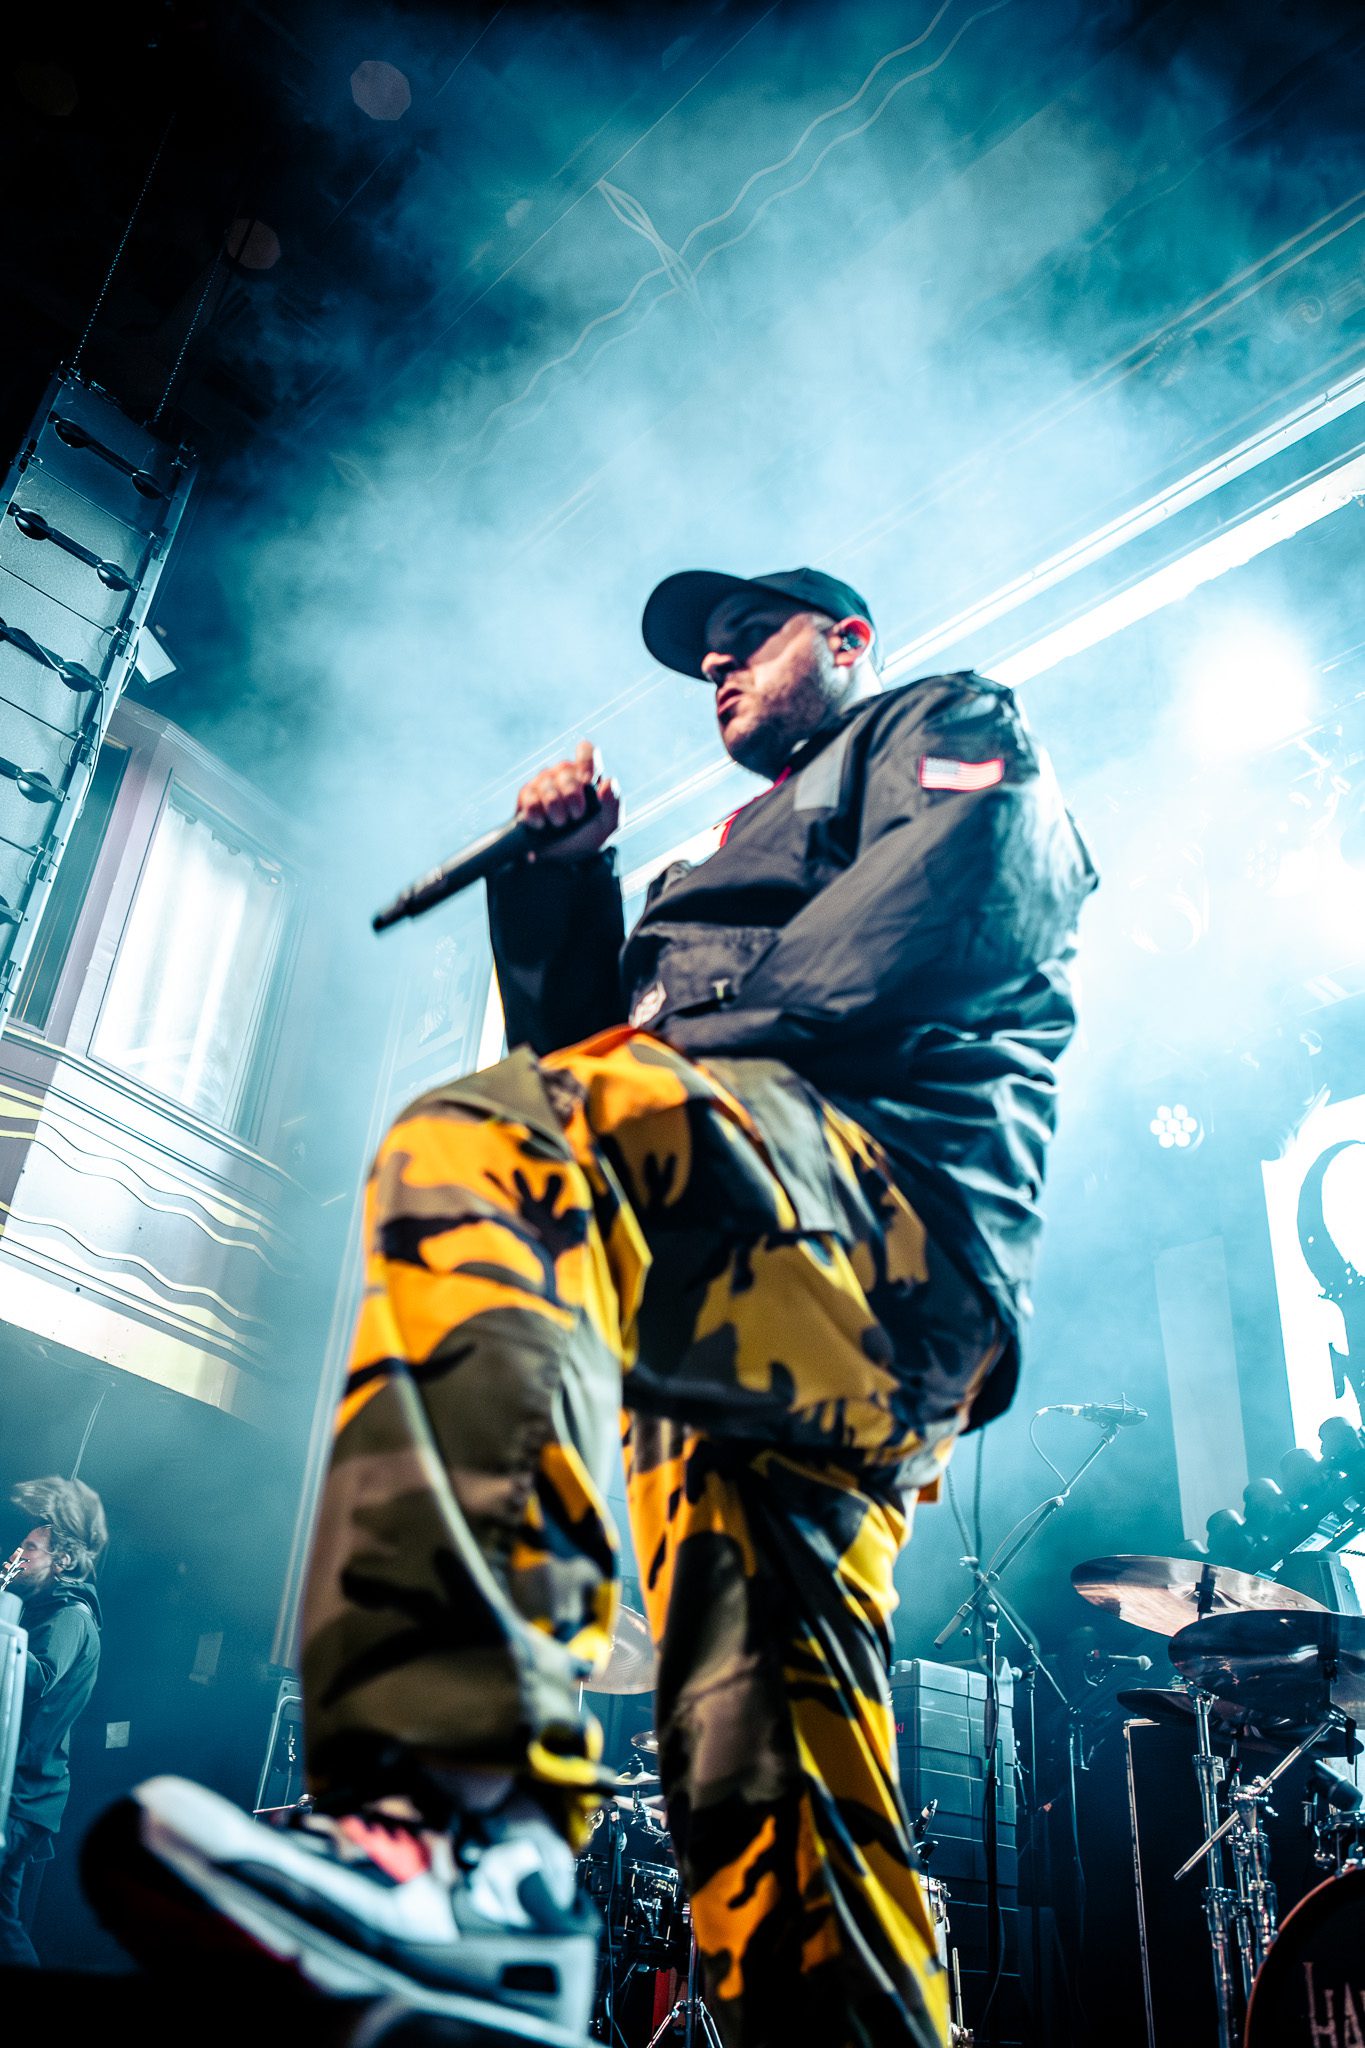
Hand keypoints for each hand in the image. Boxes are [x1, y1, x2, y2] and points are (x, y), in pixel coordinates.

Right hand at [517, 740, 620, 860]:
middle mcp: (564, 774)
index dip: (586, 762)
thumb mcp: (607, 825)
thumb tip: (608, 782)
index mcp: (586, 774)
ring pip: (547, 785)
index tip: (587, 782)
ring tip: (558, 823)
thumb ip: (614, 803)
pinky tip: (541, 824)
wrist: (559, 860)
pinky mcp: (526, 796)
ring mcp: (543, 783)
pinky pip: (529, 798)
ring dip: (555, 809)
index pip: (585, 751)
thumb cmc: (586, 837)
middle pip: (566, 772)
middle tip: (575, 816)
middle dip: (572, 797)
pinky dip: (536, 814)